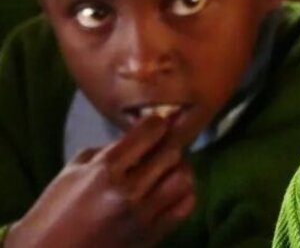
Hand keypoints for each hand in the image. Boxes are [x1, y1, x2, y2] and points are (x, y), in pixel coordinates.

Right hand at [5, 118, 193, 247]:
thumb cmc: (55, 211)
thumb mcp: (73, 171)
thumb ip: (108, 150)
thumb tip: (139, 136)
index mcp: (104, 171)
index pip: (149, 132)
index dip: (157, 123)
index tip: (157, 124)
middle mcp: (126, 192)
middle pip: (171, 153)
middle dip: (168, 145)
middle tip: (162, 147)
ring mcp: (141, 216)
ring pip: (183, 179)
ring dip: (179, 169)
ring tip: (167, 169)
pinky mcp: (151, 236)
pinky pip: (185, 207)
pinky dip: (185, 193)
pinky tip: (172, 190)